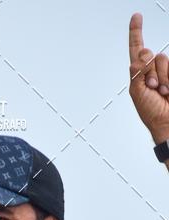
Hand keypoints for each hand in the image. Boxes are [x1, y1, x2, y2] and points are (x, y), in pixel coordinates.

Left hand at [129, 12, 168, 143]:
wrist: (166, 121)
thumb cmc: (150, 112)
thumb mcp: (137, 93)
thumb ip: (136, 73)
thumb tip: (139, 58)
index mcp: (138, 74)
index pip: (136, 49)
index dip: (136, 32)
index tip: (136, 16)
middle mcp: (151, 69)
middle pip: (149, 54)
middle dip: (149, 71)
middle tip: (151, 88)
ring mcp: (164, 71)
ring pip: (162, 59)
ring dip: (161, 77)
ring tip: (160, 91)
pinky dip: (168, 78)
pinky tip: (167, 91)